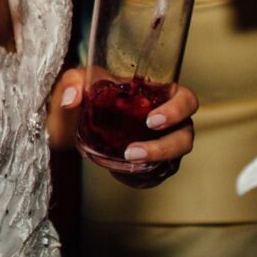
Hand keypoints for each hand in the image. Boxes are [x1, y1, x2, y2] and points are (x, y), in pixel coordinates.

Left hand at [49, 68, 197, 184]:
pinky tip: (119, 173)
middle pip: (185, 135)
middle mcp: (170, 120)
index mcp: (160, 94)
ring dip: (152, 163)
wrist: (75, 119)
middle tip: (132, 151)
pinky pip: (156, 174)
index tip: (151, 120)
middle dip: (165, 146)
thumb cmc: (88, 92)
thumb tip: (71, 99)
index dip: (177, 111)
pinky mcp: (153, 162)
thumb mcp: (78, 79)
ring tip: (124, 162)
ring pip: (174, 158)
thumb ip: (74, 82)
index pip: (186, 100)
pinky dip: (141, 177)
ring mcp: (163, 142)